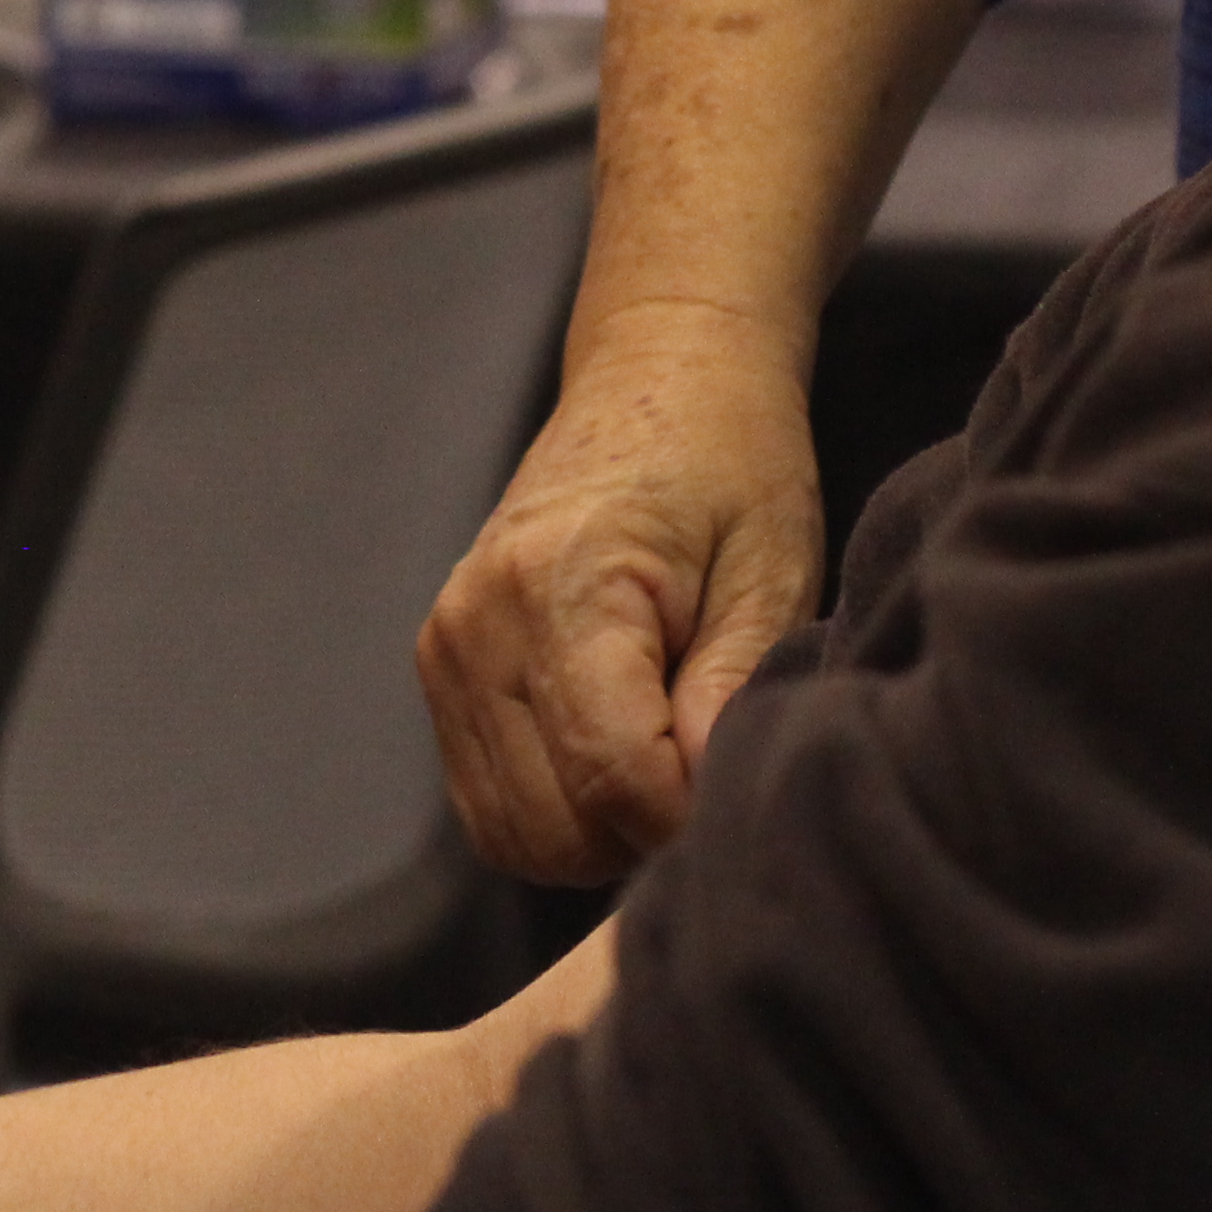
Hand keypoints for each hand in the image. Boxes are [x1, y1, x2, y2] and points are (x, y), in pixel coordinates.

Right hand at [413, 303, 823, 882]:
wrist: (654, 375)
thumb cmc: (732, 463)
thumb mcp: (771, 568)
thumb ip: (734, 686)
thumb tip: (701, 798)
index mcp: (560, 584)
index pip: (615, 776)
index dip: (691, 815)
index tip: (743, 780)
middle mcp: (476, 624)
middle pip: (554, 825)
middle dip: (644, 834)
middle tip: (711, 778)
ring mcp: (444, 649)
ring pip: (513, 833)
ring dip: (599, 836)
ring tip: (667, 764)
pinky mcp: (439, 668)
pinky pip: (490, 804)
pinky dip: (557, 815)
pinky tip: (618, 760)